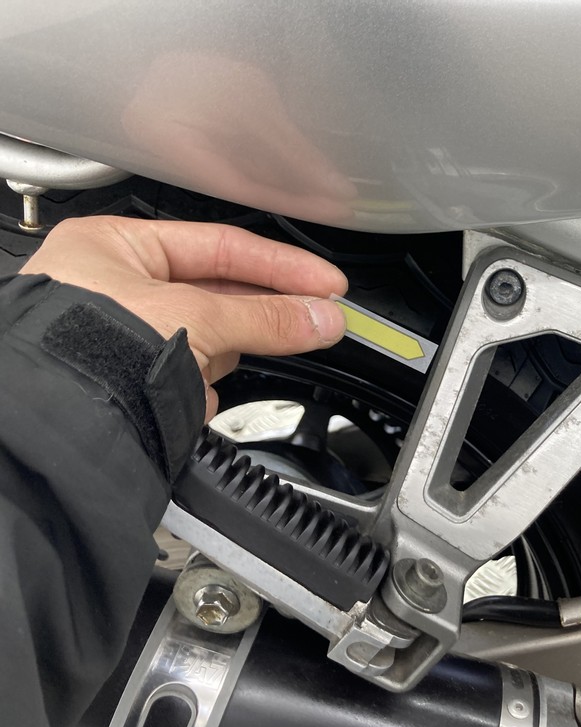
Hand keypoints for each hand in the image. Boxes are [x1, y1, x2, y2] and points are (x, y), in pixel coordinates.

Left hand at [20, 216, 347, 420]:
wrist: (54, 424)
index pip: (220, 246)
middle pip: (215, 294)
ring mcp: (120, 337)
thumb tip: (321, 317)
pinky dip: (192, 390)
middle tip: (314, 321)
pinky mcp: (127, 381)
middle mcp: (112, 287)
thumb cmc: (86, 349)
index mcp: (114, 247)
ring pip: (202, 340)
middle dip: (257, 315)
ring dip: (216, 357)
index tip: (325, 284)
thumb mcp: (195, 318)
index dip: (280, 265)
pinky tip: (184, 397)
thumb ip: (267, 317)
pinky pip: (182, 378)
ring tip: (210, 369)